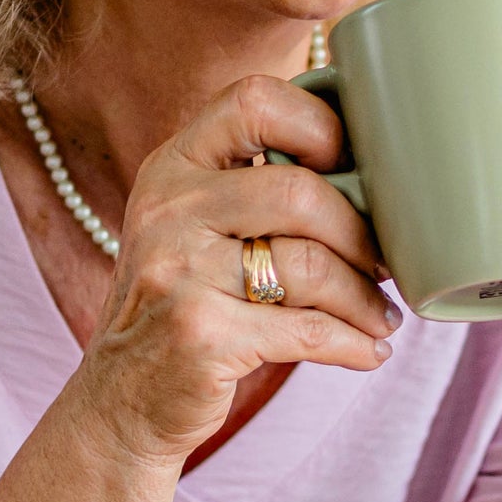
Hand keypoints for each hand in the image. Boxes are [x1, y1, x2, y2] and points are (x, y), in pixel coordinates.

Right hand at [73, 75, 399, 466]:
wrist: (120, 400)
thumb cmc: (184, 305)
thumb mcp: (192, 228)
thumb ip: (253, 188)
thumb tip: (373, 179)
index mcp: (173, 167)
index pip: (253, 101)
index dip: (320, 125)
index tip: (353, 167)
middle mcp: (169, 211)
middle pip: (300, 192)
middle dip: (360, 233)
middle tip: (381, 265)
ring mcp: (180, 274)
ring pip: (310, 266)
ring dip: (364, 298)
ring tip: (381, 317)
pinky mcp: (201, 338)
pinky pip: (308, 331)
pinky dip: (353, 344)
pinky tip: (369, 351)